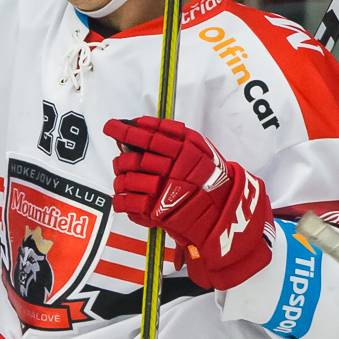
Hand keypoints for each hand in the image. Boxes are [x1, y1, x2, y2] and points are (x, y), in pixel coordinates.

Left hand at [105, 117, 272, 289]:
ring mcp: (161, 189)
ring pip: (125, 179)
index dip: (124, 130)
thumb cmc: (213, 181)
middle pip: (131, 159)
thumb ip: (176, 135)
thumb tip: (144, 124)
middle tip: (122, 159)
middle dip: (122, 159)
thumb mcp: (202, 149)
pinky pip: (125, 202)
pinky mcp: (155, 210)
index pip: (147, 137)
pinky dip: (121, 200)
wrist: (226, 214)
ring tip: (125, 180)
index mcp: (183, 151)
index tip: (112, 126)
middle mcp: (171, 168)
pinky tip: (125, 198)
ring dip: (121, 179)